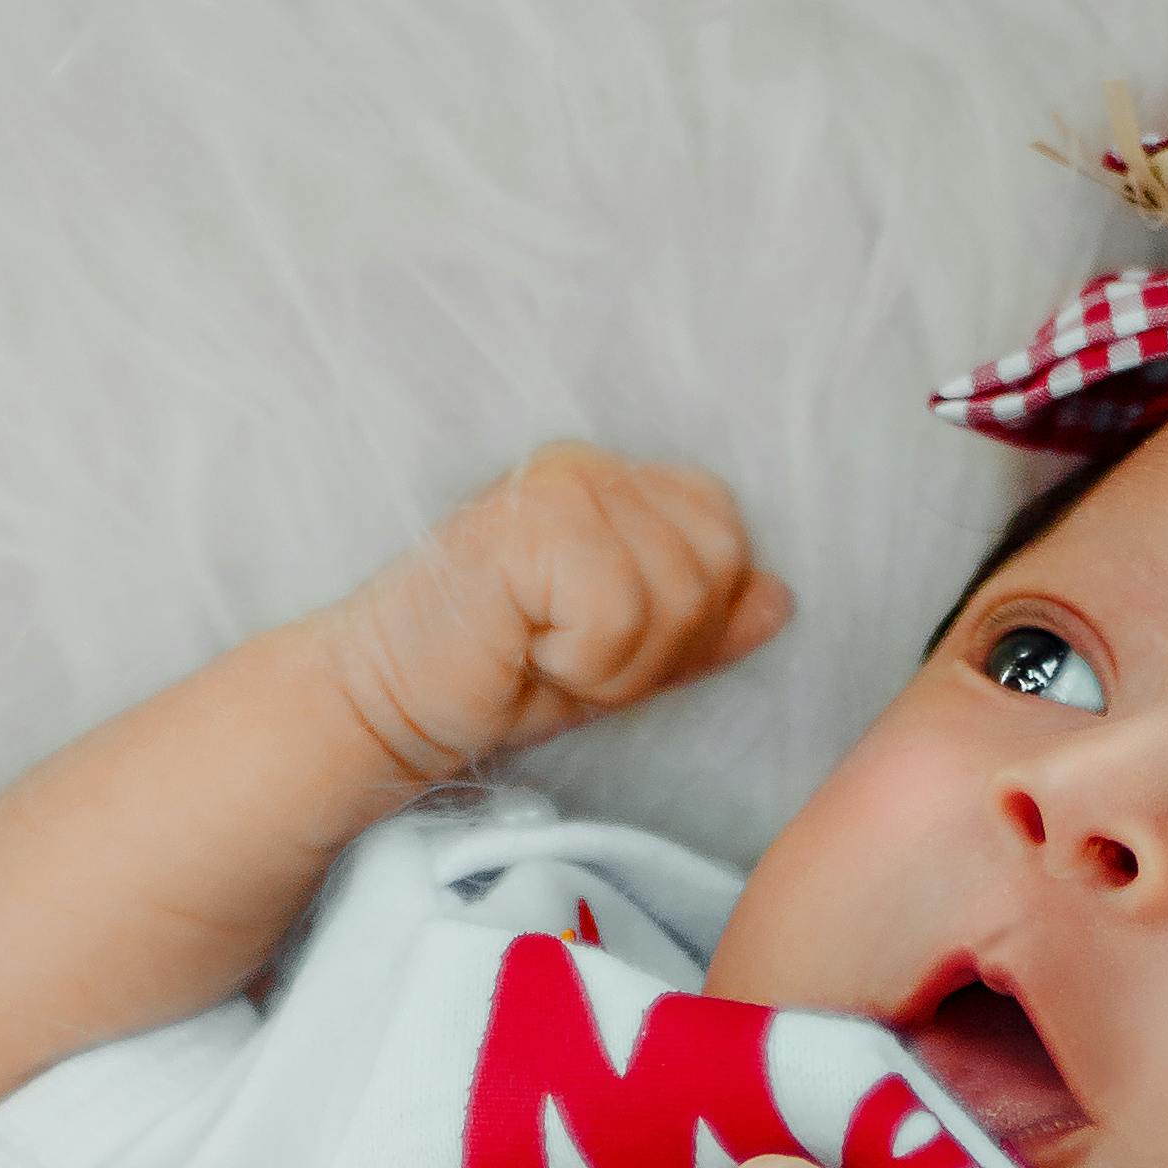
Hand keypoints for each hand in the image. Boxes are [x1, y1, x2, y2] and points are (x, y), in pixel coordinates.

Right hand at [324, 446, 789, 787]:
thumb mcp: (620, 661)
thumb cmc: (495, 679)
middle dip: (660, 646)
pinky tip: (525, 651)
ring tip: (545, 654)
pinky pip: (622, 613)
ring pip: (677, 593)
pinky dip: (585, 662)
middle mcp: (594, 464)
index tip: (603, 647)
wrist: (387, 702)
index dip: (690, 621)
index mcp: (620, 481)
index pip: (727, 539)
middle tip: (572, 657)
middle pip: (716, 566)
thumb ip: (699, 627)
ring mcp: (563, 484)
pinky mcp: (532, 523)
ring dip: (618, 661)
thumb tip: (780, 598)